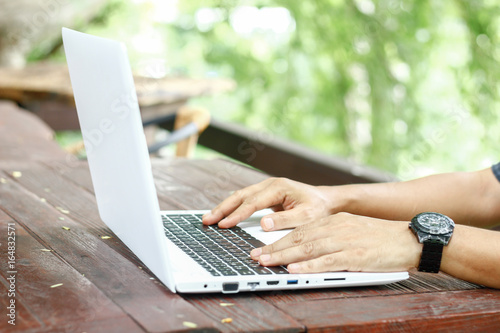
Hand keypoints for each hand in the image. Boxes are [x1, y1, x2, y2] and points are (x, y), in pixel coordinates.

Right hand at [202, 177, 336, 229]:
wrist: (326, 201)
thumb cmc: (318, 208)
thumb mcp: (306, 216)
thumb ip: (285, 220)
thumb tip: (263, 223)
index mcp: (278, 187)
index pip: (253, 202)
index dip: (237, 214)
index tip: (225, 224)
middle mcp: (270, 185)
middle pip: (240, 195)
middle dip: (223, 208)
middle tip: (207, 220)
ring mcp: (266, 188)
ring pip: (239, 196)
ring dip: (224, 207)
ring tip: (209, 218)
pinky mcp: (265, 194)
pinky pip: (244, 199)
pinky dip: (232, 206)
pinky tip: (222, 213)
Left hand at [250, 212, 421, 272]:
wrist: (410, 239)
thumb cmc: (381, 238)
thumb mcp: (352, 230)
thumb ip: (330, 236)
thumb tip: (307, 248)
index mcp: (334, 221)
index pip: (300, 230)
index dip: (278, 239)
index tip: (261, 246)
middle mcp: (336, 228)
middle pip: (299, 239)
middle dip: (274, 248)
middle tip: (255, 255)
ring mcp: (345, 242)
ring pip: (308, 249)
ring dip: (284, 256)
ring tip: (266, 262)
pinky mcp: (356, 257)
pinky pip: (327, 262)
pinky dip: (308, 267)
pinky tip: (295, 270)